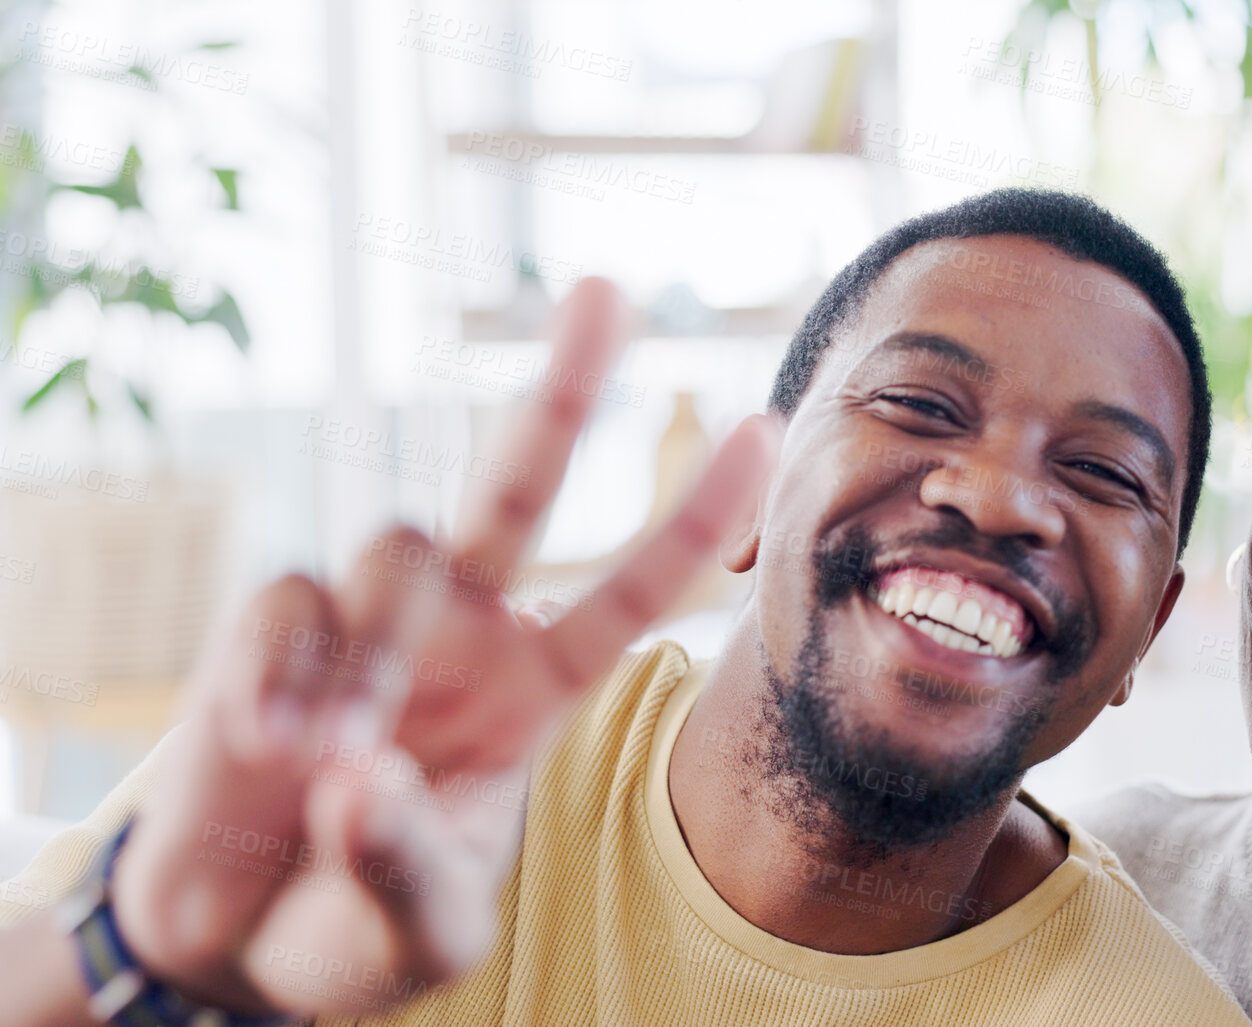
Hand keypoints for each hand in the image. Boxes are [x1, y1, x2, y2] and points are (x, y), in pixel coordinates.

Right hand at [105, 278, 776, 1016]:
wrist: (230, 936)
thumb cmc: (351, 921)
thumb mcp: (416, 935)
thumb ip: (408, 867)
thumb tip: (362, 776)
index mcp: (534, 689)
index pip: (630, 591)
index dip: (696, 519)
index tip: (764, 432)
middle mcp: (462, 631)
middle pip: (521, 483)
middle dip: (564, 389)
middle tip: (608, 291)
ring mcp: (369, 620)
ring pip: (398, 547)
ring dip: (370, 652)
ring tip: (326, 758)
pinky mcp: (271, 626)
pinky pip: (288, 601)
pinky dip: (282, 669)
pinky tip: (273, 743)